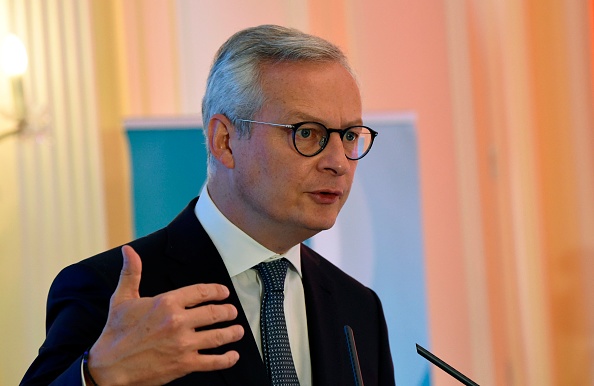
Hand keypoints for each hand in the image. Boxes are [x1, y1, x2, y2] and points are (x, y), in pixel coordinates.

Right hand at [85, 245, 243, 384]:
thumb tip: (129, 251)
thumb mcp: (121, 299)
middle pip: (214, 313)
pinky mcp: (184, 364)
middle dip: (227, 312)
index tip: (224, 293)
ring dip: (232, 333)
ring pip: (218, 336)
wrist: (108, 368)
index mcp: (166, 302)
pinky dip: (226, 359)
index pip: (201, 292)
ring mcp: (183, 344)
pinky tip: (232, 356)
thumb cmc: (114, 334)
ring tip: (238, 330)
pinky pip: (212, 362)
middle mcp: (178, 321)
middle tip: (233, 312)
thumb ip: (131, 273)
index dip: (216, 291)